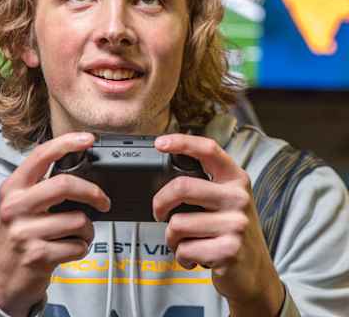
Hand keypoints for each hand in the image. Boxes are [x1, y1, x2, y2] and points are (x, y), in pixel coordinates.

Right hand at [0, 132, 110, 316]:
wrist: (3, 279)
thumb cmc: (18, 236)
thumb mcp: (21, 204)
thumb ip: (42, 186)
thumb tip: (81, 170)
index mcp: (13, 187)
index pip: (41, 155)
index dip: (67, 143)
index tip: (89, 139)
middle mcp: (15, 206)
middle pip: (64, 185)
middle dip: (93, 193)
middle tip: (104, 201)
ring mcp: (24, 232)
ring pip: (78, 220)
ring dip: (88, 230)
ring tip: (80, 234)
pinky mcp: (37, 255)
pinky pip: (77, 245)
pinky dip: (82, 247)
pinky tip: (70, 249)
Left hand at [153, 134, 284, 316]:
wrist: (256, 273)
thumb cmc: (232, 232)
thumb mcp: (226, 200)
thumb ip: (204, 184)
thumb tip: (166, 173)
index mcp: (235, 178)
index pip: (208, 149)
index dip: (182, 142)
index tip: (160, 143)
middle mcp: (238, 197)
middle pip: (182, 186)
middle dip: (160, 202)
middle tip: (159, 212)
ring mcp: (236, 224)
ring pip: (178, 224)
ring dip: (172, 238)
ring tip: (186, 242)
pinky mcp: (229, 251)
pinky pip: (185, 250)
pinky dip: (182, 257)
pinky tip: (196, 257)